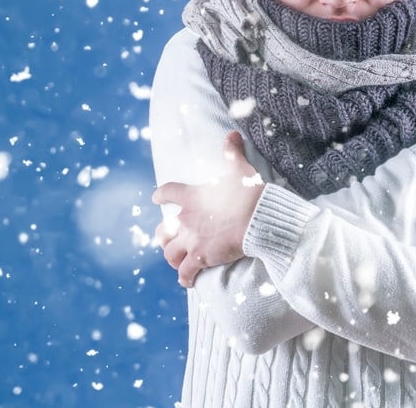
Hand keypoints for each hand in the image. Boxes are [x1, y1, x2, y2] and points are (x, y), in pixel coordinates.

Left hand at [152, 132, 265, 287]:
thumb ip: (232, 153)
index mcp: (192, 197)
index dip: (161, 196)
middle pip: (162, 231)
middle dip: (165, 237)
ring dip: (172, 258)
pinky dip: (185, 278)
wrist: (258, 219)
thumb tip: (233, 134)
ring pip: (169, 253)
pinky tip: (187, 281)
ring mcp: (192, 240)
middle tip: (171, 240)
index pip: (166, 193)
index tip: (157, 198)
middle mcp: (186, 219)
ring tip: (179, 263)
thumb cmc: (249, 194)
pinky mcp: (200, 257)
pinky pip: (185, 272)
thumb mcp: (240, 169)